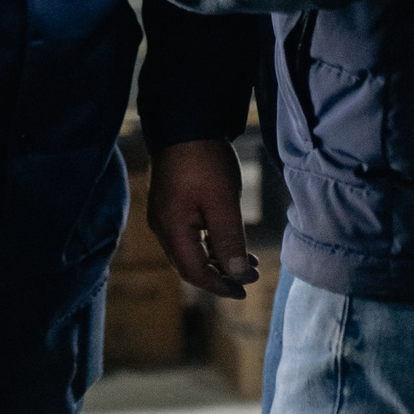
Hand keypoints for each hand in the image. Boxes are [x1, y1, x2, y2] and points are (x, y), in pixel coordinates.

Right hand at [149, 139, 260, 298]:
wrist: (184, 123)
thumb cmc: (204, 161)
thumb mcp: (223, 202)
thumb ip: (229, 241)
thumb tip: (236, 275)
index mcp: (172, 229)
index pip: (194, 272)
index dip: (219, 286)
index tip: (244, 290)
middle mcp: (162, 226)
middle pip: (189, 264)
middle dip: (220, 275)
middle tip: (250, 277)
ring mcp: (164, 214)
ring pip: (190, 250)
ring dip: (218, 259)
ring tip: (247, 261)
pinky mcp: (170, 203)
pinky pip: (189, 234)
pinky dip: (210, 242)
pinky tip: (229, 240)